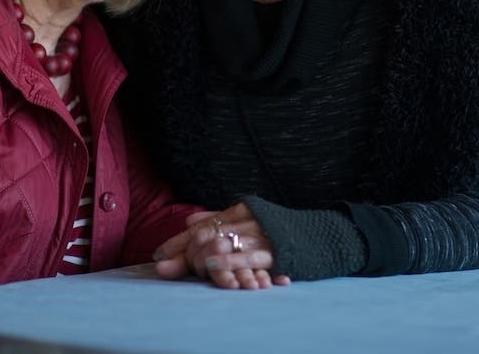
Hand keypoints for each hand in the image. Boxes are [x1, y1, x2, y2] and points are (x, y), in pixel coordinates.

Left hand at [154, 205, 289, 289]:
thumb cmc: (278, 229)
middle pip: (208, 234)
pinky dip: (229, 261)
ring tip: (184, 266)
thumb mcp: (248, 218)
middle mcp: (247, 220)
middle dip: (184, 252)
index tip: (158, 255)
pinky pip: (248, 258)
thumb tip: (188, 220)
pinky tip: (213, 266)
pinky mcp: (275, 252)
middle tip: (168, 268)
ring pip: (224, 244)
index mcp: (239, 210)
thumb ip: (219, 219)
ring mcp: (261, 236)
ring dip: (202, 258)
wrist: (320, 235)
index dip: (178, 241)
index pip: (202, 225)